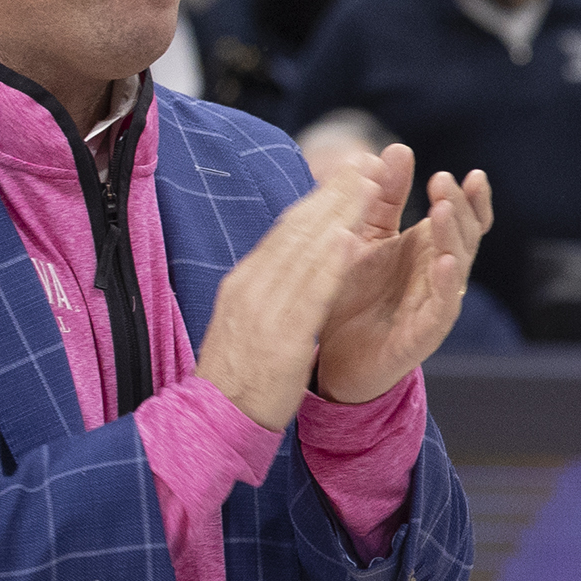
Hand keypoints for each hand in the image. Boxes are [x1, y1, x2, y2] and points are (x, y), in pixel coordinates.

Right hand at [196, 164, 385, 429]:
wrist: (210, 420)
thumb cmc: (235, 374)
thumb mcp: (247, 319)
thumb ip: (268, 288)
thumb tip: (288, 260)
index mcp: (246, 280)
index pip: (287, 230)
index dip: (321, 198)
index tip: (349, 172)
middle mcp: (252, 286)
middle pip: (298, 230)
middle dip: (335, 193)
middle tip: (367, 160)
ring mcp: (264, 309)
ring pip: (307, 252)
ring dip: (340, 214)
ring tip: (369, 184)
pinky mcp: (281, 337)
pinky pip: (309, 294)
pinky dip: (330, 263)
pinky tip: (351, 239)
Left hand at [315, 145, 494, 403]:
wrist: (332, 358)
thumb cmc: (353, 295)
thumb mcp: (364, 236)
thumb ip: (383, 197)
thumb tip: (398, 147)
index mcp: (428, 249)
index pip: (465, 220)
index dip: (474, 199)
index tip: (471, 174)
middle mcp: (439, 274)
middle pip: (465, 236)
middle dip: (460, 207)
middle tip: (444, 181)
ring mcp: (435, 303)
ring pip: (457, 266)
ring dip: (454, 237)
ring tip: (444, 210)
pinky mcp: (423, 333)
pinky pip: (442, 307)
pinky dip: (447, 284)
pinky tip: (445, 262)